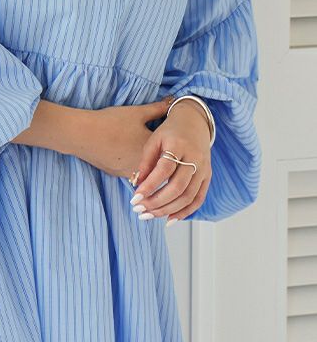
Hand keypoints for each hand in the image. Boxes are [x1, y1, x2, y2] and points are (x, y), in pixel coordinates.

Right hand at [69, 97, 173, 177]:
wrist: (83, 134)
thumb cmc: (111, 122)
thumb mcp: (137, 112)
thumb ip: (158, 108)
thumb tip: (173, 101)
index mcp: (153, 150)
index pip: (171, 149)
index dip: (172, 141)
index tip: (172, 134)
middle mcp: (145, 165)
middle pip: (161, 163)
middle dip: (163, 155)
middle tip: (164, 146)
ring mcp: (131, 172)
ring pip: (147, 171)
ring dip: (149, 164)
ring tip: (143, 150)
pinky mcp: (118, 174)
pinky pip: (132, 173)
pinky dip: (134, 166)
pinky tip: (129, 155)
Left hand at [131, 100, 212, 221]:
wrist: (195, 122)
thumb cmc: (170, 132)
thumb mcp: (153, 140)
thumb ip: (145, 162)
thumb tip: (136, 185)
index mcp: (178, 145)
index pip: (164, 170)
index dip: (149, 186)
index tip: (134, 198)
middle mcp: (195, 158)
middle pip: (177, 187)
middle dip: (156, 202)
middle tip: (139, 210)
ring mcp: (204, 169)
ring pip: (188, 196)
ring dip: (167, 210)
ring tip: (148, 216)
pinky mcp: (207, 177)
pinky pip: (198, 199)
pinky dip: (185, 212)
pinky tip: (169, 219)